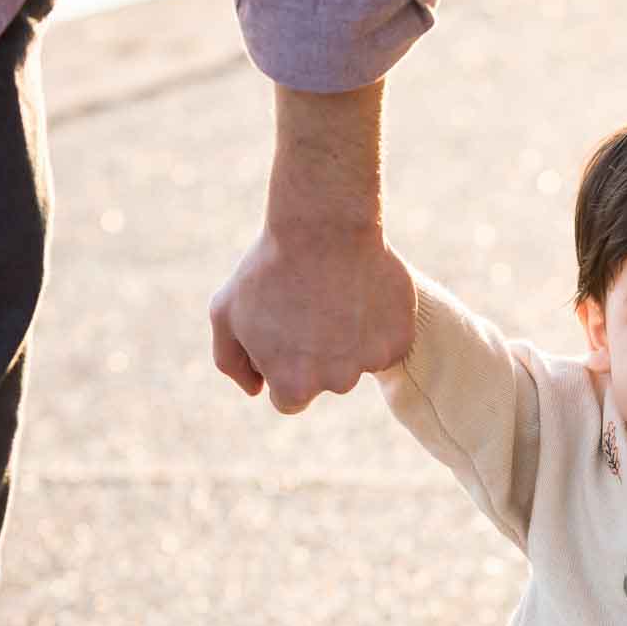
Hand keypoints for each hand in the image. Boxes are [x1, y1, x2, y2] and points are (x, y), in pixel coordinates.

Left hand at [209, 81, 415, 412]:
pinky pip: (388, 342)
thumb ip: (232, 361)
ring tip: (337, 294)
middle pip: (327, 379)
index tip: (285, 333)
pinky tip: (361, 291)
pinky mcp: (400, 339)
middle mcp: (335, 382)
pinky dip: (377, 323)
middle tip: (312, 306)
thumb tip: (258, 390)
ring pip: (358, 361)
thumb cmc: (268, 270)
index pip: (289, 397)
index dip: (284, 365)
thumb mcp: (226, 314)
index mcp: (292, 386)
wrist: (323, 227)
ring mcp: (371, 362)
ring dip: (350, 338)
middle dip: (318, 353)